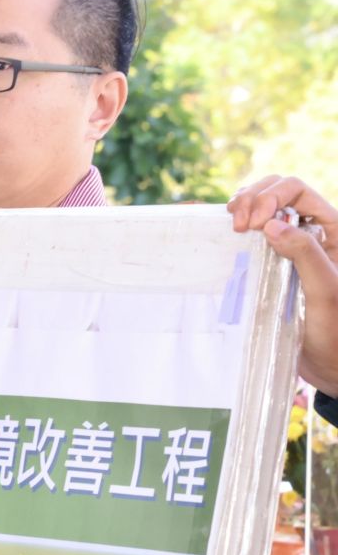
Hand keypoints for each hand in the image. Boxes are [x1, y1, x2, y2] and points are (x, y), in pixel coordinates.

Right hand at [229, 174, 337, 392]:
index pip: (298, 192)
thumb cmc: (334, 329)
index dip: (272, 197)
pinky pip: (252, 234)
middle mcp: (312, 231)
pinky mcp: (272, 263)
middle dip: (253, 198)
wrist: (329, 362)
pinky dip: (235, 228)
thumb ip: (305, 254)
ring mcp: (290, 246)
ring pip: (263, 207)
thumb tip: (271, 223)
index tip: (252, 225)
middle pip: (278, 191)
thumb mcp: (325, 291)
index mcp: (333, 229)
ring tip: (231, 228)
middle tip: (236, 226)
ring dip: (243, 208)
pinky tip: (227, 236)